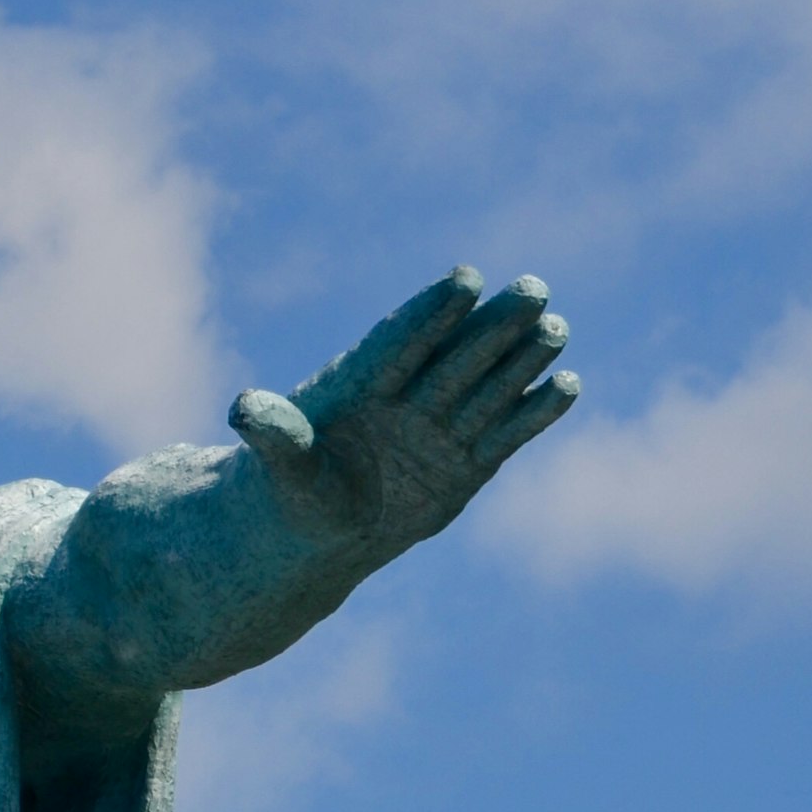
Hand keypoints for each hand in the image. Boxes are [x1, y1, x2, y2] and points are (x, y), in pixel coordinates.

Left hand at [228, 269, 578, 555]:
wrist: (320, 531)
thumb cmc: (289, 490)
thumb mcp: (280, 469)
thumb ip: (274, 436)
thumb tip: (244, 406)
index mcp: (360, 387)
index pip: (399, 344)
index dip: (431, 314)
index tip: (465, 280)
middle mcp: (408, 398)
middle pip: (456, 355)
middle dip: (492, 325)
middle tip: (532, 290)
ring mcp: (441, 428)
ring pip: (488, 386)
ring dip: (522, 358)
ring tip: (556, 326)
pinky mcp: (468, 461)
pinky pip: (505, 433)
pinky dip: (534, 413)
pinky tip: (567, 385)